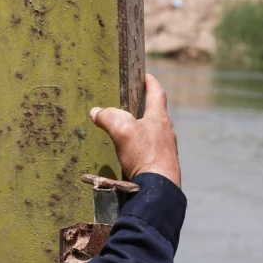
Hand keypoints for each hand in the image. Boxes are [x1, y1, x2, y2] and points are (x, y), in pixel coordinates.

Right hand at [90, 73, 180, 187]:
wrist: (158, 187)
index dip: (150, 84)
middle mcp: (166, 132)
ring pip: (153, 133)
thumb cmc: (144, 154)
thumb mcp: (122, 130)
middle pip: (156, 114)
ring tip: (127, 131)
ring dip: (142, 129)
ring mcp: (165, 149)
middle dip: (144, 108)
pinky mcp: (161, 164)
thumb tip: (97, 112)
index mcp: (159, 119)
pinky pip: (150, 150)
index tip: (146, 76)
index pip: (157, 94)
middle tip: (132, 105)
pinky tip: (131, 155)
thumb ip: (109, 117)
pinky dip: (140, 147)